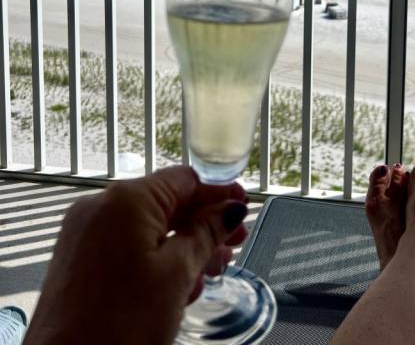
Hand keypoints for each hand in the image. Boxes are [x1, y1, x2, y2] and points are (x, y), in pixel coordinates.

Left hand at [24, 167, 247, 344]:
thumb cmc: (118, 325)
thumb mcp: (177, 275)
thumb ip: (207, 234)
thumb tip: (231, 209)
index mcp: (125, 200)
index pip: (184, 180)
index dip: (218, 193)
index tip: (244, 205)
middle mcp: (100, 207)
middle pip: (166, 203)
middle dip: (203, 223)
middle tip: (234, 244)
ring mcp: (85, 233)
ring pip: (147, 226)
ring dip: (183, 244)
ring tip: (211, 269)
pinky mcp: (78, 259)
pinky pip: (126, 244)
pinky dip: (155, 257)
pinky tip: (178, 283)